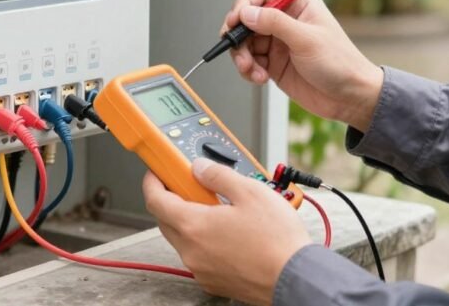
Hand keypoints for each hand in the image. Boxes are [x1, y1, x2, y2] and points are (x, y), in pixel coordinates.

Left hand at [143, 159, 311, 304]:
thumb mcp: (250, 192)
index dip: (153, 182)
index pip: (156, 200)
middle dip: (172, 199)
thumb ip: (219, 175)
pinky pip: (198, 256)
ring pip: (183, 239)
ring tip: (218, 208)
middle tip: (189, 185)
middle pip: (166, 220)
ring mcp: (201, 269)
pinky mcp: (213, 281)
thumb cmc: (277, 240)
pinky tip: (227, 231)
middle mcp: (192, 251)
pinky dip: (204, 240)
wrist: (295, 277)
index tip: (158, 172)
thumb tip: (200, 168)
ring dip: (190, 221)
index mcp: (194, 226)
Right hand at [223, 0, 383, 131]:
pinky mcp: (274, 64)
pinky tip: (259, 78)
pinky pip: (251, 62)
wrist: (350, 98)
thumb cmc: (340, 64)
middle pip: (249, 20)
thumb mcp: (306, 40)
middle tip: (236, 50)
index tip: (234, 21)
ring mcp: (279, 43)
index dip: (244, 6)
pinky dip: (248, 70)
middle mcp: (286, 22)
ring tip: (250, 70)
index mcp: (298, 5)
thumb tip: (247, 12)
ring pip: (246, 43)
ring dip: (242, 57)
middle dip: (239, 36)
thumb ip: (275, 23)